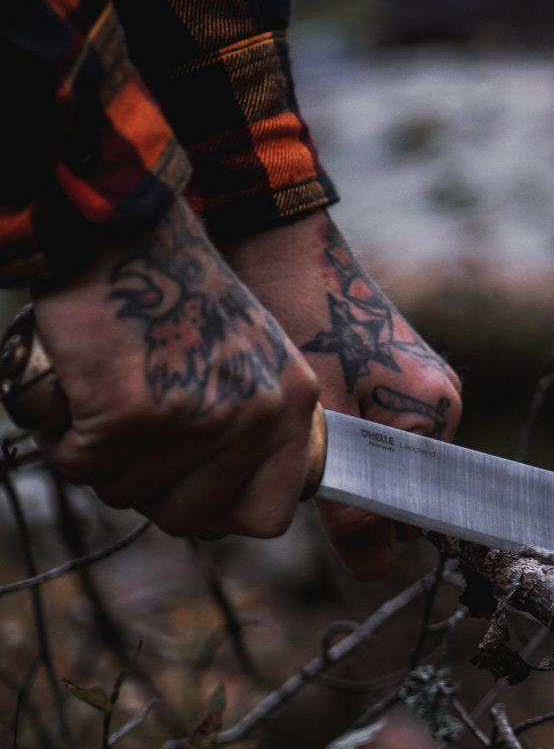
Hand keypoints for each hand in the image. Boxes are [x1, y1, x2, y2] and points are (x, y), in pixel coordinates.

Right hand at [30, 199, 319, 537]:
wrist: (128, 228)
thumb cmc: (179, 298)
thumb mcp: (251, 365)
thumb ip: (250, 436)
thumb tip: (221, 520)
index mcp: (293, 407)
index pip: (268, 517)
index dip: (218, 511)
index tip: (190, 483)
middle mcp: (257, 416)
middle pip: (188, 517)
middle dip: (148, 486)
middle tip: (134, 431)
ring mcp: (198, 418)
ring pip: (129, 495)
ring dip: (104, 459)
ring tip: (109, 398)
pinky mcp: (133, 412)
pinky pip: (81, 467)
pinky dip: (65, 439)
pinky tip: (79, 394)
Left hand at [223, 210, 462, 577]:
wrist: (282, 247)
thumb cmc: (300, 319)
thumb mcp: (320, 420)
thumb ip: (351, 498)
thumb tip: (376, 572)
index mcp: (436, 410)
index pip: (415, 506)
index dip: (364, 519)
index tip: (312, 497)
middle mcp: (440, 401)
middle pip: (399, 488)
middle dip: (346, 492)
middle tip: (289, 462)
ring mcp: (420, 388)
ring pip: (380, 464)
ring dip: (335, 465)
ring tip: (288, 433)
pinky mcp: (394, 380)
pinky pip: (373, 436)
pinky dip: (336, 441)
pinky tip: (299, 419)